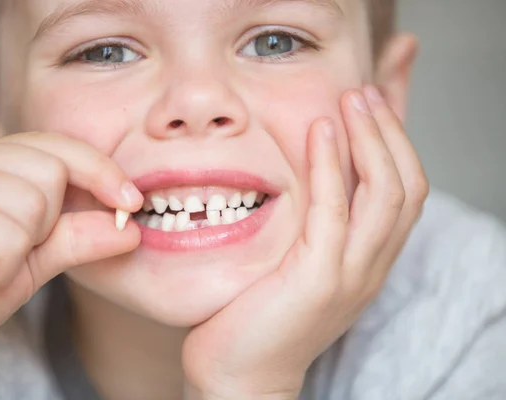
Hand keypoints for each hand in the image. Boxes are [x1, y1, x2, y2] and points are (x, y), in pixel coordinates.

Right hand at [0, 132, 142, 365]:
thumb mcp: (35, 258)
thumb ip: (78, 236)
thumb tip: (130, 226)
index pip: (58, 147)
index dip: (101, 172)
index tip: (131, 201)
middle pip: (53, 172)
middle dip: (44, 225)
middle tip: (2, 250)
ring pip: (35, 204)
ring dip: (19, 250)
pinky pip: (9, 237)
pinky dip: (0, 268)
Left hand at [182, 86, 428, 398]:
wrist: (239, 373)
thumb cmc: (258, 313)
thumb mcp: (296, 261)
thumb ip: (313, 224)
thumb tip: (310, 180)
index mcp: (368, 261)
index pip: (405, 193)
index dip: (395, 145)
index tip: (369, 107)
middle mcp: (370, 267)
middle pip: (406, 187)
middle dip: (389, 133)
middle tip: (361, 93)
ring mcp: (349, 275)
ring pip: (385, 195)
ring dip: (371, 140)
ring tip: (350, 100)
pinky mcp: (317, 281)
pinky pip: (334, 213)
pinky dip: (332, 167)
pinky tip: (320, 133)